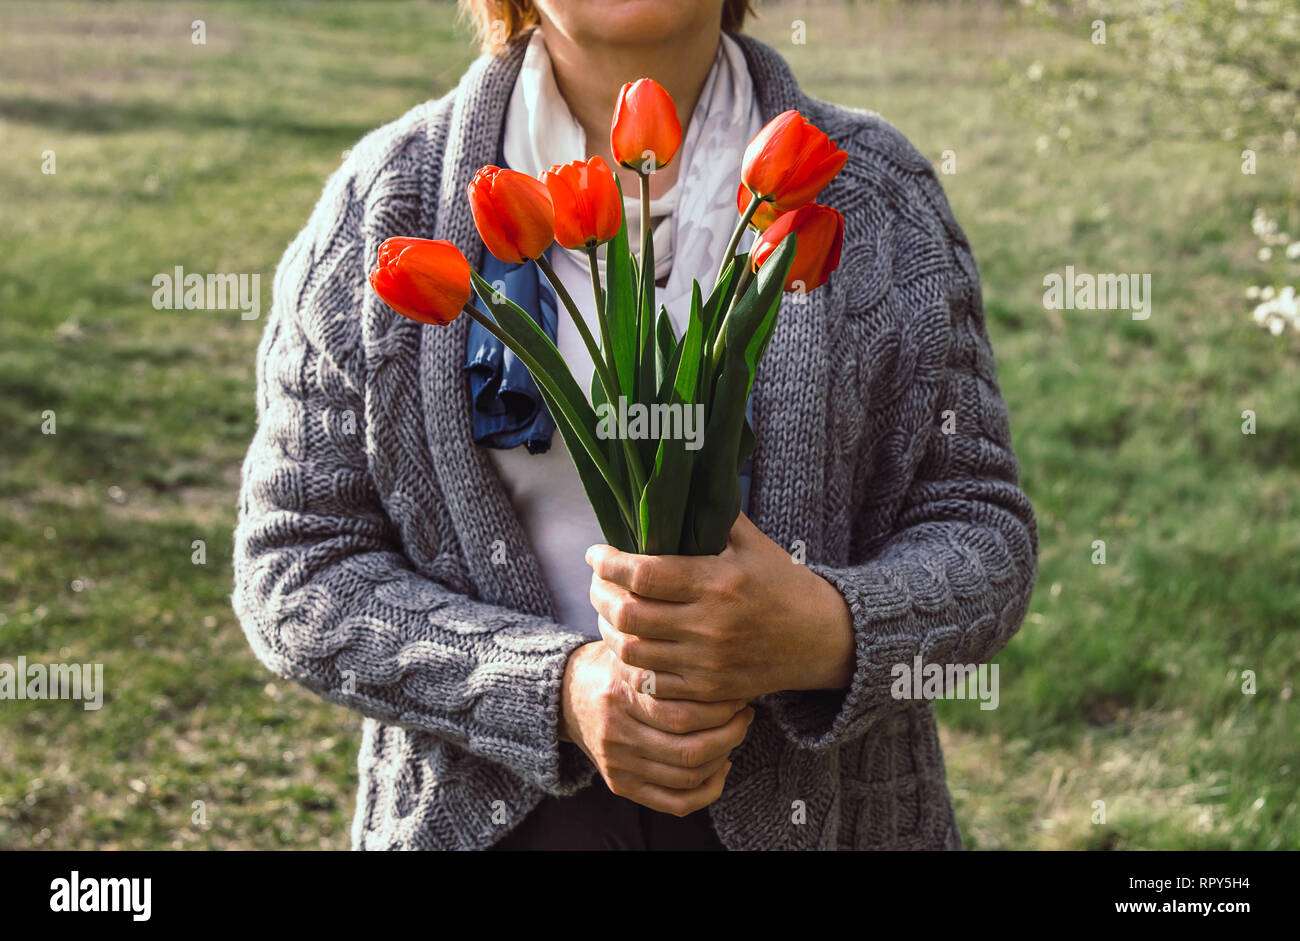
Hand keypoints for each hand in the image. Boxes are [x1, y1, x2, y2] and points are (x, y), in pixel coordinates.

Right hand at [558, 640, 753, 815]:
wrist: (569, 696)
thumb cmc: (616, 667)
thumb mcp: (633, 651)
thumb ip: (666, 653)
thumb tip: (724, 653)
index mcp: (620, 696)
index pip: (683, 714)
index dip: (721, 708)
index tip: (739, 692)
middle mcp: (616, 735)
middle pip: (689, 751)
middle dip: (730, 734)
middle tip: (745, 714)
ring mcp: (617, 765)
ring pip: (687, 778)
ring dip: (723, 757)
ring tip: (735, 733)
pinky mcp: (621, 786)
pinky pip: (677, 804)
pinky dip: (709, 789)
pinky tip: (722, 765)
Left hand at [586, 512, 855, 701]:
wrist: (821, 639)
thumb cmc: (783, 583)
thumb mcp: (752, 543)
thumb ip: (713, 515)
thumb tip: (675, 481)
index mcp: (718, 582)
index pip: (643, 573)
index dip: (609, 563)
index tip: (596, 553)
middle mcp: (710, 625)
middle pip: (628, 614)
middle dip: (599, 594)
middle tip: (597, 581)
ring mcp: (708, 662)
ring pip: (632, 651)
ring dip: (609, 629)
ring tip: (608, 610)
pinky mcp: (708, 689)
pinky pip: (651, 683)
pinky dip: (631, 663)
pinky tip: (630, 643)